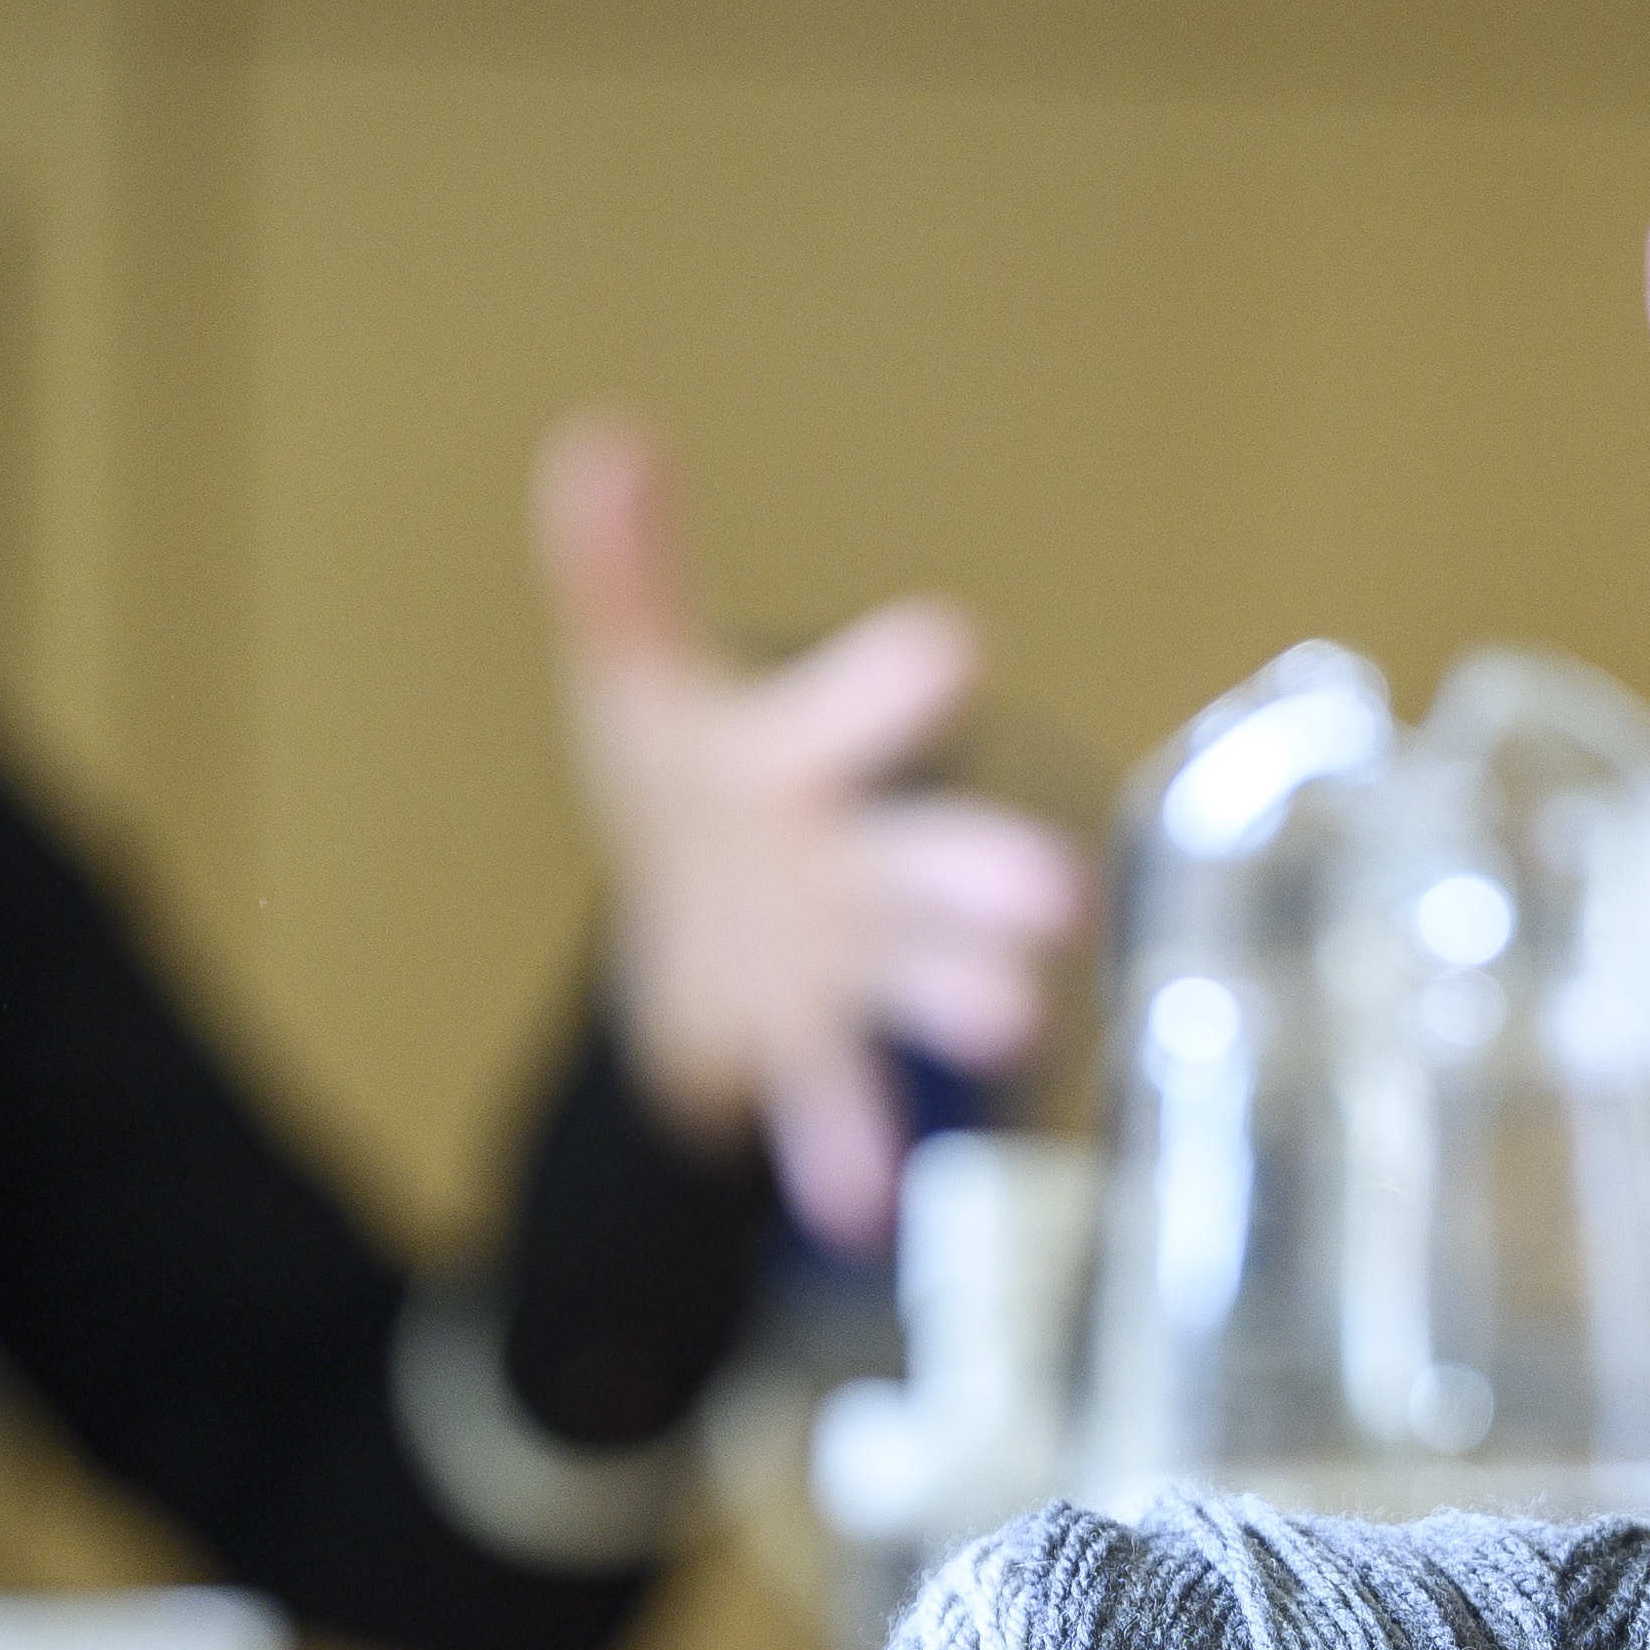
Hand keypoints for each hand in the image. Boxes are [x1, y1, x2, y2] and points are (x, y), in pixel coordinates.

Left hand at [535, 413, 1086, 1248]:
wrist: (697, 914)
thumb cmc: (687, 775)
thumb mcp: (637, 682)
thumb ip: (620, 577)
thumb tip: (595, 442)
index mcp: (803, 756)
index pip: (851, 712)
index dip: (892, 686)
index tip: (949, 650)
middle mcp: (852, 857)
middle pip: (918, 865)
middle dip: (977, 879)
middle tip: (1054, 892)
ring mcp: (840, 962)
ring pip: (905, 984)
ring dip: (956, 1002)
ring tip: (1010, 1025)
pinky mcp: (801, 1045)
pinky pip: (827, 1099)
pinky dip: (839, 1149)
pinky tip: (858, 1207)